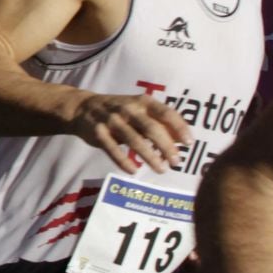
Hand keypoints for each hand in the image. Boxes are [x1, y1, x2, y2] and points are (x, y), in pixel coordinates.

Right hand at [69, 91, 191, 174]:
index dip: (179, 127)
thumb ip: (160, 123)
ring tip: (161, 170)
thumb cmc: (120, 111)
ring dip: (150, 156)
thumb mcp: (140, 110)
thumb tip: (182, 140)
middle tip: (177, 162)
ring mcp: (112, 120)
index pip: (166, 112)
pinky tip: (134, 171)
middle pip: (152, 128)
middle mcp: (128, 109)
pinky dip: (124, 161)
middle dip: (166, 146)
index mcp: (142, 101)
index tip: (189, 143)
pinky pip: (112, 149)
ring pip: (134, 140)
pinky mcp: (98, 133)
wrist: (83, 107)